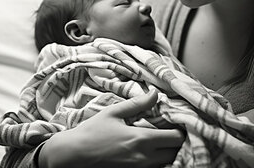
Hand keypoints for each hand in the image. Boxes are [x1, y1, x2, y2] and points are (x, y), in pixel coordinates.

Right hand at [38, 89, 184, 167]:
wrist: (73, 155)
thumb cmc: (91, 132)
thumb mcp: (113, 113)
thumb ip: (137, 104)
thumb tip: (155, 94)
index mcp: (140, 140)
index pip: (175, 138)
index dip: (181, 130)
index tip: (178, 122)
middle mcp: (143, 158)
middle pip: (175, 154)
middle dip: (178, 143)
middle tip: (173, 132)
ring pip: (166, 164)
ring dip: (169, 153)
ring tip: (164, 141)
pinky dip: (158, 161)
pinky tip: (151, 151)